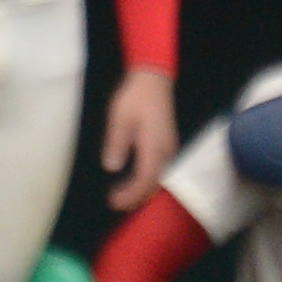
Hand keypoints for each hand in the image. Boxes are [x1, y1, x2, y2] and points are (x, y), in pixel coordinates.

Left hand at [103, 68, 177, 209]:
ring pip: (158, 177)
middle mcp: (165, 151)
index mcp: (153, 146)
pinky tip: (135, 179)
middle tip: (114, 203)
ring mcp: (169, 147)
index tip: (113, 200)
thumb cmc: (134, 96)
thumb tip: (112, 167)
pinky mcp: (167, 143)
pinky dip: (147, 180)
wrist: (154, 79)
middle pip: (154, 183)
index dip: (130, 194)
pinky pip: (160, 169)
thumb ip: (116, 144)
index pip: (144, 179)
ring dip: (141, 190)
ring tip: (123, 196)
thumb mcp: (119, 118)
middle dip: (135, 197)